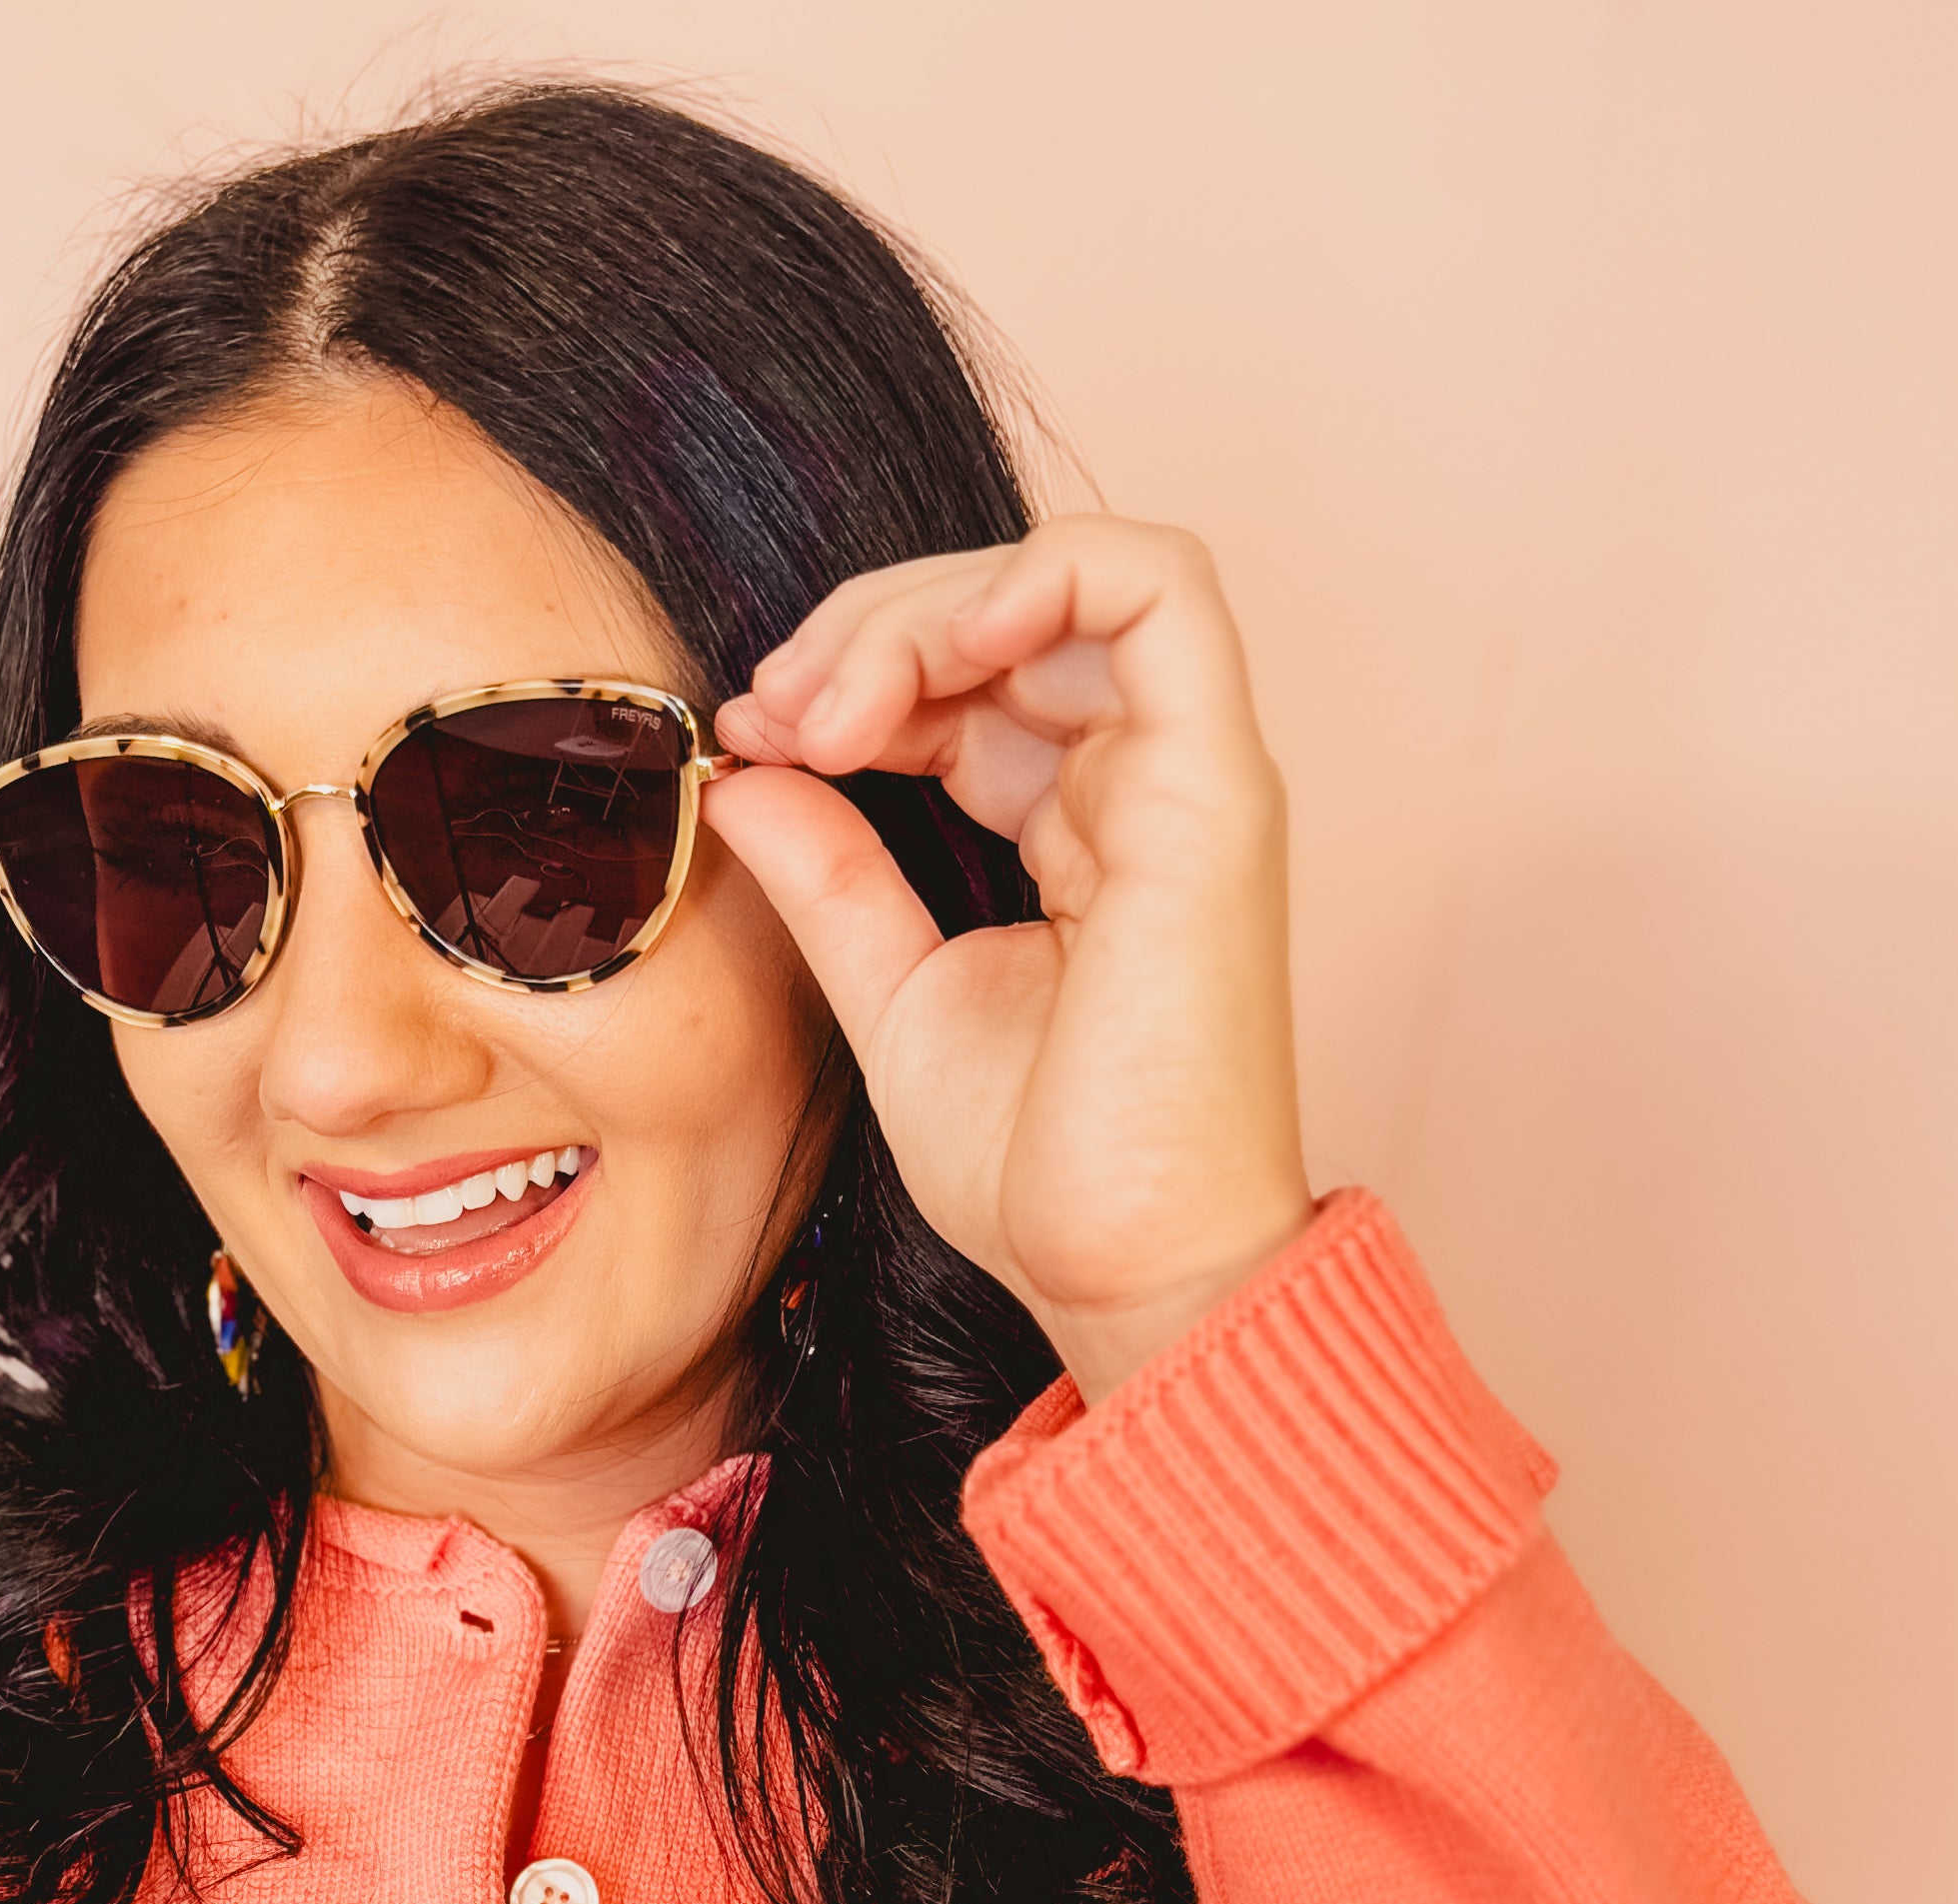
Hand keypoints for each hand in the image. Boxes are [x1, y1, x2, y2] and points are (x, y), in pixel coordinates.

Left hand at [706, 517, 1314, 1403]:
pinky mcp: (1214, 789)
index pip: (972, 683)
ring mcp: (1189, 777)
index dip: (852, 679)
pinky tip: (930, 654)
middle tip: (771, 716)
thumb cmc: (1042, 1171)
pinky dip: (1038, 575)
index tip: (751, 741)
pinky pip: (1160, 586)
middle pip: (1012, 610)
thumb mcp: (893, 996)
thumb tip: (744, 775)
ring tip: (830, 706)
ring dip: (928, 608)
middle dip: (868, 631)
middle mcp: (1147, 784)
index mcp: (1083, 830)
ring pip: (1073, 578)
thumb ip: (830, 879)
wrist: (1127, 1274)